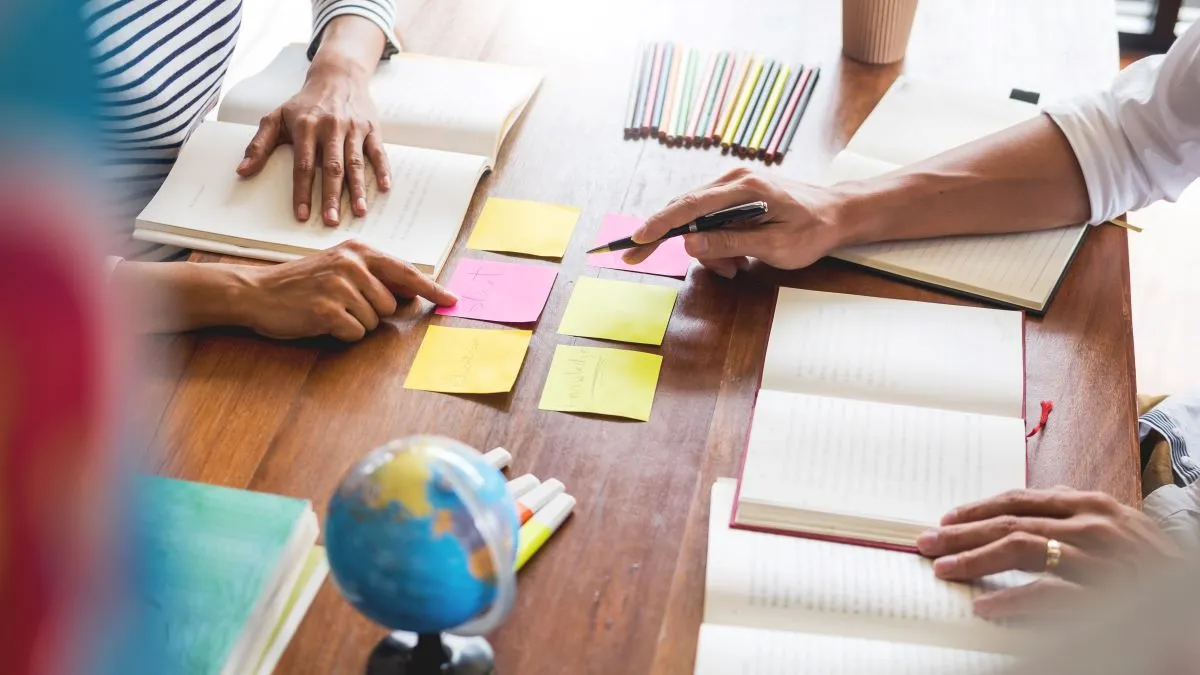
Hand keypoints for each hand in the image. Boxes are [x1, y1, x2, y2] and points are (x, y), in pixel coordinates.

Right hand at [233, 240, 455, 341]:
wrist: (256, 292)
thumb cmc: (301, 284)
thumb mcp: (339, 268)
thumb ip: (375, 277)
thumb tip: (412, 296)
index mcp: (358, 251)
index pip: (405, 271)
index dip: (432, 289)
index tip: (452, 300)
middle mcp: (352, 265)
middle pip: (391, 304)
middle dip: (373, 312)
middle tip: (342, 305)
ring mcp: (340, 287)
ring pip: (374, 322)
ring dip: (355, 323)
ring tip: (328, 309)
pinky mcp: (328, 310)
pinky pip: (355, 334)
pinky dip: (341, 334)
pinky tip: (320, 320)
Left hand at [236, 62, 388, 226]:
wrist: (337, 76)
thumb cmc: (305, 103)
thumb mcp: (277, 117)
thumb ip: (259, 145)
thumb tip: (242, 171)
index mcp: (305, 127)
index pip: (303, 165)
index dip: (302, 192)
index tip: (302, 215)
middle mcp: (330, 128)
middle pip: (331, 168)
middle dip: (332, 196)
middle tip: (332, 221)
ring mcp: (353, 128)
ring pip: (355, 163)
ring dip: (358, 189)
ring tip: (359, 211)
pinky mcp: (371, 128)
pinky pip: (378, 152)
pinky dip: (383, 169)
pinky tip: (384, 187)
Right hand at [622, 168, 847, 277]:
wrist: (836, 214)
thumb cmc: (812, 230)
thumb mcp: (775, 244)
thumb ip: (731, 242)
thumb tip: (689, 244)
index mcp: (744, 187)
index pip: (691, 204)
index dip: (660, 223)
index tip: (637, 238)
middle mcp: (733, 180)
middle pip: (684, 210)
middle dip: (668, 240)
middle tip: (634, 259)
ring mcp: (732, 187)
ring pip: (696, 220)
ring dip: (706, 251)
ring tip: (734, 269)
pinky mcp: (734, 197)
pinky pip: (710, 221)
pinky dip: (715, 244)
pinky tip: (736, 259)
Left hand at [917, 488, 1178, 619]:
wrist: (1193, 600)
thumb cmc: (1150, 568)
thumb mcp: (1114, 533)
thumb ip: (1069, 524)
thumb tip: (1011, 526)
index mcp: (1093, 505)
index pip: (1021, 500)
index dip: (978, 509)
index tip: (946, 519)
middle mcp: (1095, 524)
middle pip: (1012, 522)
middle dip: (962, 532)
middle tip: (924, 543)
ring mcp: (1103, 559)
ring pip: (1023, 548)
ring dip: (974, 559)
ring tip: (942, 569)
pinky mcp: (1110, 597)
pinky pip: (1050, 594)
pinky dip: (1012, 600)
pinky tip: (984, 608)